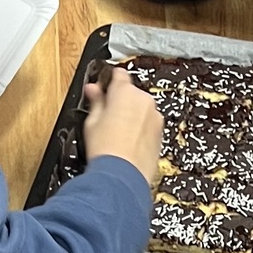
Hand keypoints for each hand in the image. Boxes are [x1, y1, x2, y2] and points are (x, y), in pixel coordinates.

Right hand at [82, 64, 163, 182]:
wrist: (122, 176)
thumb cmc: (106, 150)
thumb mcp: (92, 121)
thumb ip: (96, 101)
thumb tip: (94, 90)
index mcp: (126, 92)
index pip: (119, 75)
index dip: (109, 81)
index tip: (103, 88)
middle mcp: (144, 101)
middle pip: (131, 94)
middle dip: (120, 101)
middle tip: (106, 116)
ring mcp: (155, 118)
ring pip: (142, 109)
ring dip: (132, 115)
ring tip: (116, 134)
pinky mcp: (160, 134)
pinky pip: (148, 125)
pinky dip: (140, 129)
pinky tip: (127, 142)